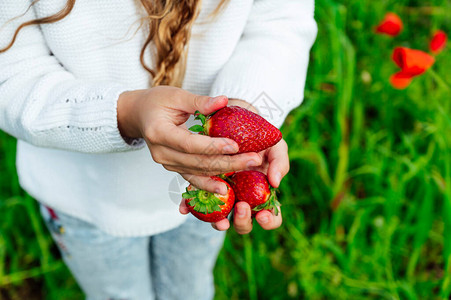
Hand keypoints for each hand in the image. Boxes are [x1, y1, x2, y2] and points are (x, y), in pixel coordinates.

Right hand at [117, 87, 261, 193]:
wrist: (138, 115)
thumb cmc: (157, 101)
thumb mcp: (176, 95)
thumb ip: (199, 101)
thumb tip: (224, 101)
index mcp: (158, 132)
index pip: (189, 144)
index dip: (213, 146)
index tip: (236, 145)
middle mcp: (161, 153)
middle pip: (198, 162)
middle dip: (228, 162)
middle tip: (254, 159)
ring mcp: (166, 164)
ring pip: (198, 172)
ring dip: (225, 172)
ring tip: (249, 167)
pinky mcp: (173, 168)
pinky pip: (193, 178)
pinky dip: (209, 183)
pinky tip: (225, 189)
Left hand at [179, 98, 286, 232]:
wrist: (234, 113)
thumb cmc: (257, 132)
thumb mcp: (273, 143)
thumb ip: (279, 161)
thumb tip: (275, 182)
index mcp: (261, 191)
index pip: (269, 216)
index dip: (269, 221)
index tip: (263, 215)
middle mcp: (241, 196)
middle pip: (243, 223)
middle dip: (243, 221)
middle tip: (242, 208)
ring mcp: (222, 191)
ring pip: (219, 217)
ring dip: (218, 221)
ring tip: (218, 219)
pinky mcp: (202, 182)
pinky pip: (195, 199)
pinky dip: (190, 206)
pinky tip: (185, 208)